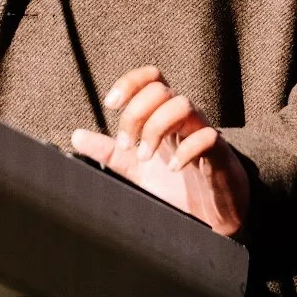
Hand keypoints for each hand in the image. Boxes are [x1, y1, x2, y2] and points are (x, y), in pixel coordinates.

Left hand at [71, 65, 248, 237]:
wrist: (211, 218)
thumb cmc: (177, 187)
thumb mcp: (135, 168)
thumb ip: (108, 151)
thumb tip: (75, 136)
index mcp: (164, 116)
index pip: (152, 78)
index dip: (130, 82)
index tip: (110, 104)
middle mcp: (184, 119)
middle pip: (161, 89)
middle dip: (137, 114)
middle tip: (128, 145)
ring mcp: (203, 133)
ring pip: (182, 105)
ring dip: (157, 128)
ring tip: (146, 157)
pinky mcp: (220, 155)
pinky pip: (207, 137)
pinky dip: (185, 150)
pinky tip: (172, 168)